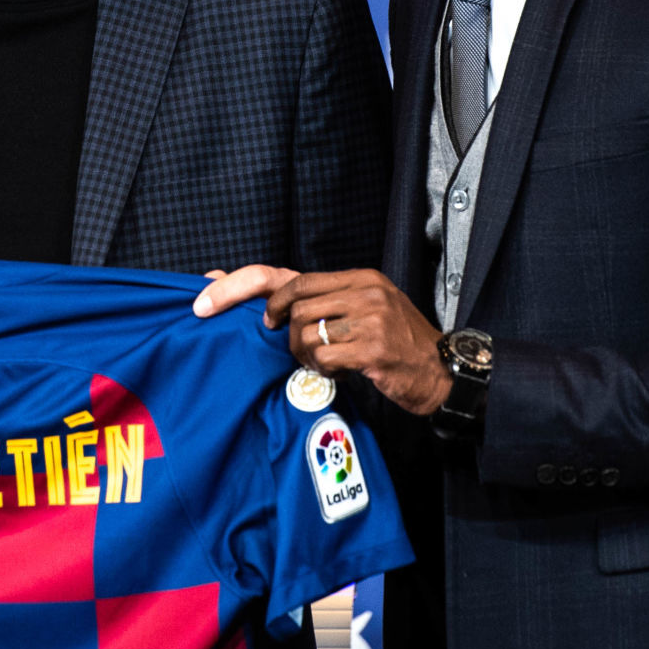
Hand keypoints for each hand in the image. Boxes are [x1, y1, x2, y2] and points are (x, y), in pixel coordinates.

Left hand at [194, 266, 451, 415]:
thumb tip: (249, 300)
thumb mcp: (360, 312)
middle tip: (290, 346)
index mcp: (356, 277)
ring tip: (326, 362)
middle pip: (292, 305)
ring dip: (304, 354)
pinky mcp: (374, 346)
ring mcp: (370, 316)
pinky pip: (323, 356)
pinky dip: (321, 369)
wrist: (444, 373)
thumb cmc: (394, 346)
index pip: (286, 275)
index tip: (204, 301)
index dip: (239, 286)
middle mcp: (363, 290)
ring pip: (303, 332)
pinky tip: (338, 372)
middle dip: (280, 330)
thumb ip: (315, 304)